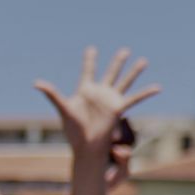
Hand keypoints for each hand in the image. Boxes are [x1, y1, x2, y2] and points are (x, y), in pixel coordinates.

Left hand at [35, 47, 161, 180]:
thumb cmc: (74, 129)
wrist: (87, 145)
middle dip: (117, 62)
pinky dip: (146, 93)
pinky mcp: (119, 108)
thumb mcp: (63, 108)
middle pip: (111, 73)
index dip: (90, 60)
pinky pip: (135, 98)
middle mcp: (100, 93)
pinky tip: (158, 87)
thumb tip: (36, 83)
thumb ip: (52, 94)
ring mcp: (111, 100)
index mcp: (86, 90)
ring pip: (125, 82)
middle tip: (125, 50)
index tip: (92, 49)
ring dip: (134, 72)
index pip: (89, 71)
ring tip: (144, 61)